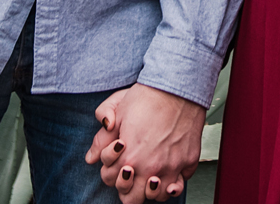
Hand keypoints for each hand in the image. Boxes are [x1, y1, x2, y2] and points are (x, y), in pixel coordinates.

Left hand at [83, 83, 204, 201]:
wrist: (178, 87)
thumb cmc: (147, 96)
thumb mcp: (116, 110)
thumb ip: (100, 138)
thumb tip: (91, 157)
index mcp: (129, 156)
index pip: (111, 181)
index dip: (110, 171)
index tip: (117, 160)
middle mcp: (150, 167)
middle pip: (133, 199)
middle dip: (127, 188)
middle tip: (131, 173)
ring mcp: (171, 166)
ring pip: (157, 197)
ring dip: (150, 190)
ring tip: (150, 177)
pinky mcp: (188, 162)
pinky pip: (178, 186)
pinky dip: (172, 186)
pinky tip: (168, 177)